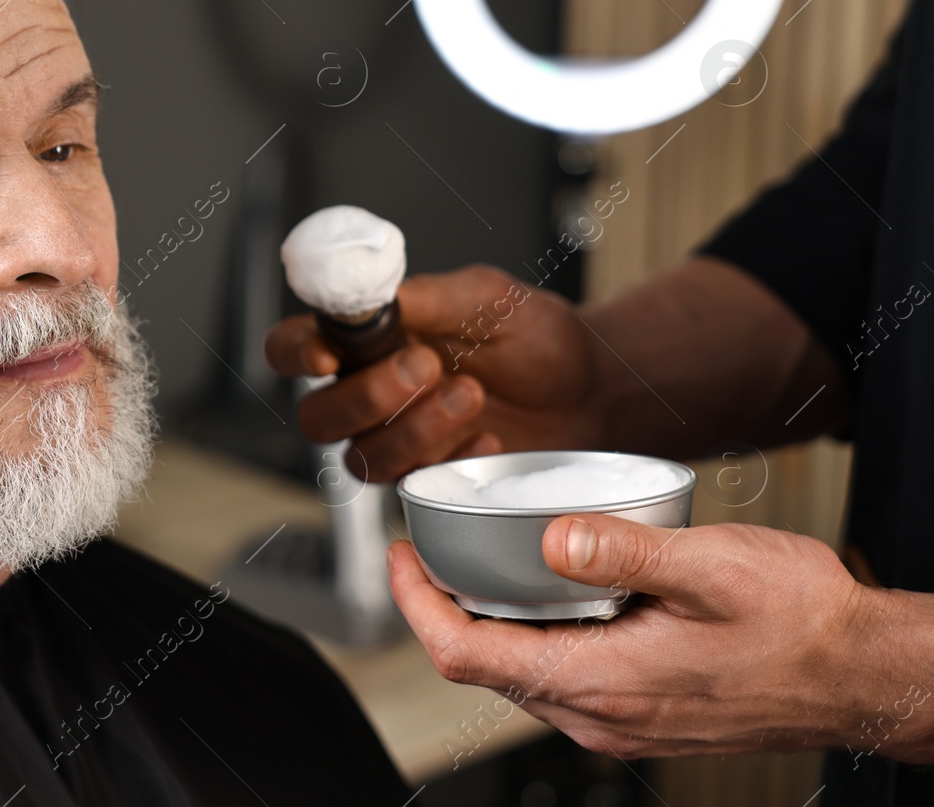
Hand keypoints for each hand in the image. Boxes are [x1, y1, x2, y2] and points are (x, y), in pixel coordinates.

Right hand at [264, 264, 603, 481]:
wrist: (589, 389)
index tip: (328, 354)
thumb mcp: (486, 296)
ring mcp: (395, 440)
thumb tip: (379, 293)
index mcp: (364, 340)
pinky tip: (489, 435)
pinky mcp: (429, 477)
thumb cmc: (533, 336)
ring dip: (415, 428)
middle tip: (425, 367)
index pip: (290, 347)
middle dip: (367, 397)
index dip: (295, 353)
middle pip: (317, 417)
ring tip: (471, 394)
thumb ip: (427, 295)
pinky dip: (451, 458)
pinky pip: (413, 484)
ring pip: (362, 458)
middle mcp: (368, 392)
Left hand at [388, 514, 933, 761]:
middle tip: (427, 552)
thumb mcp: (712, 566)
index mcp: (602, 682)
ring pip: (519, 675)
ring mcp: (619, 721)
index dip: (416, 607)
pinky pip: (558, 680)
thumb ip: (624, 551)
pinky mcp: (637, 714)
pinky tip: (545, 595)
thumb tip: (549, 541)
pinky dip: (532, 637)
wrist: (859, 672)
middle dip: (442, 610)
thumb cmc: (801, 622)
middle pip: (482, 667)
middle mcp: (600, 715)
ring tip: (473, 565)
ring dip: (487, 624)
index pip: (467, 657)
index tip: (401, 558)